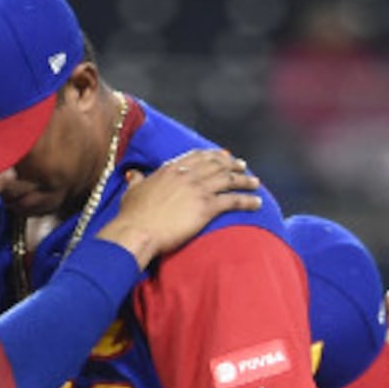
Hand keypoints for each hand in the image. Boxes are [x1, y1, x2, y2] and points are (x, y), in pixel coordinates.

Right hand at [98, 149, 260, 265]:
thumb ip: (137, 180)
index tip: (223, 156)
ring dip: (244, 180)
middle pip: (216, 165)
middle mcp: (187, 175)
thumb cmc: (131, 217)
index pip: (197, 157)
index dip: (213, 156)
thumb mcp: (132, 192)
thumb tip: (133, 174)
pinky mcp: (206, 207)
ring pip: (228, 179)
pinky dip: (247, 200)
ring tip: (255, 183)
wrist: (137, 231)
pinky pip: (233, 200)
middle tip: (243, 166)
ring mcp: (197, 190)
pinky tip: (257, 202)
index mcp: (170, 169)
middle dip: (232, 164)